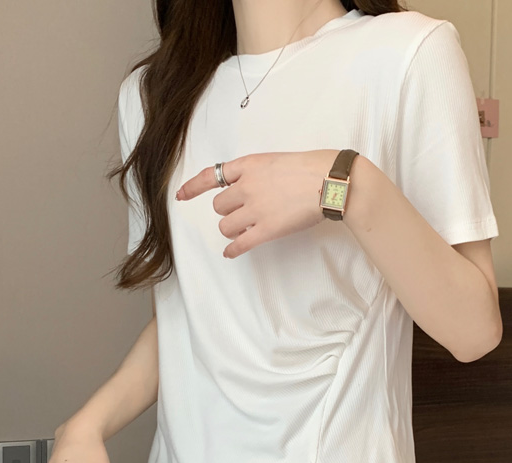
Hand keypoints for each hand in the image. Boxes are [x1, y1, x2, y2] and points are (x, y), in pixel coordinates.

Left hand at [176, 149, 338, 258]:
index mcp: (248, 166)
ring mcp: (255, 209)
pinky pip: (240, 244)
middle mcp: (246, 187)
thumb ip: (257, 174)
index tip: (181, 196)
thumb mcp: (276, 160)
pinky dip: (233, 250)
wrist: (330, 181)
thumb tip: (249, 191)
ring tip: (246, 228)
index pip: (211, 176)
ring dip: (232, 229)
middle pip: (218, 205)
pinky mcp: (266, 230)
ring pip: (225, 225)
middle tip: (242, 213)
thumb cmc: (311, 168)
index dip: (193, 188)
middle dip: (227, 211)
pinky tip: (231, 253)